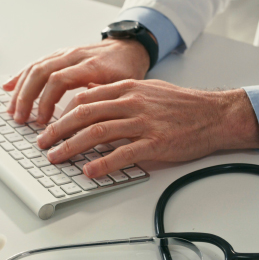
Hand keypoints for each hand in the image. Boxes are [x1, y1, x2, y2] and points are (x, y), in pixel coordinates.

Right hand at [2, 39, 149, 124]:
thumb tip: (84, 117)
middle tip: (20, 119)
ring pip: (35, 67)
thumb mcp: (124, 87)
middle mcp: (74, 56)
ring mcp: (65, 54)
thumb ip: (104, 98)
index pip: (59, 80)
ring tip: (12, 111)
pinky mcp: (60, 55)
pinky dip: (21, 76)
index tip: (42, 122)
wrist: (129, 48)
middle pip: (41, 73)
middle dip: (27, 97)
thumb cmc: (128, 71)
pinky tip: (9, 87)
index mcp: (90, 65)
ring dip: (21, 90)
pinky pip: (36, 64)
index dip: (46, 101)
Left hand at [35, 79, 258, 178]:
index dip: (62, 114)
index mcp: (128, 89)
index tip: (49, 126)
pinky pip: (123, 153)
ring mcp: (143, 122)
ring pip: (98, 132)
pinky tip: (89, 171)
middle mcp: (132, 102)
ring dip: (72, 147)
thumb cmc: (183, 106)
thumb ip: (121, 94)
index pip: (84, 98)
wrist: (215, 114)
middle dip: (58, 130)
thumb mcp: (148, 89)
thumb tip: (93, 97)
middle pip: (84, 114)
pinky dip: (102, 163)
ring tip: (57, 158)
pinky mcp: (156, 142)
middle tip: (43, 144)